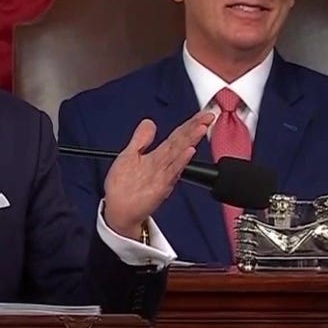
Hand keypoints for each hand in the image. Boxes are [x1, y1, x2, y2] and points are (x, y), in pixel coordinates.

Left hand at [102, 110, 214, 237]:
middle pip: (181, 143)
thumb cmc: (123, 188)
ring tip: (201, 128)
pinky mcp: (159, 187)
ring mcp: (163, 176)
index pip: (176, 137)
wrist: (119, 213)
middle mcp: (163, 165)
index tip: (202, 115)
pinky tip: (188, 152)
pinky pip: (171, 172)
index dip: (189, 124)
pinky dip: (180, 162)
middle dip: (195, 129)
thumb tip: (149, 122)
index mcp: (157, 157)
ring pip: (179, 154)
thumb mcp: (129, 156)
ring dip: (191, 141)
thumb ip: (141, 139)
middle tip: (208, 116)